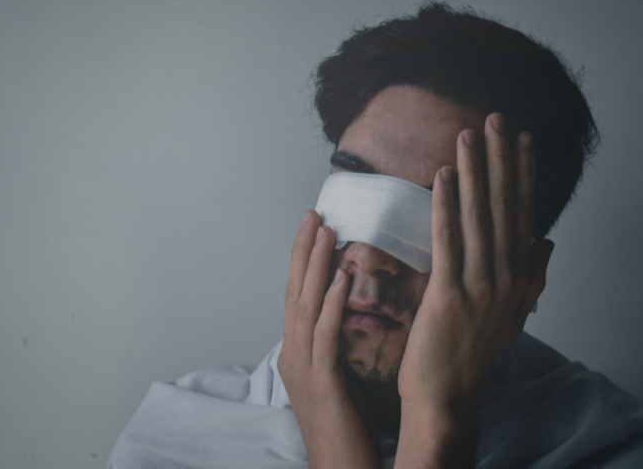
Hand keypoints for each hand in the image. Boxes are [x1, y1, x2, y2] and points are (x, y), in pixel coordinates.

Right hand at [278, 211, 379, 468]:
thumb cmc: (348, 428)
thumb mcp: (339, 379)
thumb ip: (337, 346)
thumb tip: (350, 314)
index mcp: (296, 352)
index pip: (298, 295)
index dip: (304, 259)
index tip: (315, 225)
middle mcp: (292, 355)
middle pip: (295, 292)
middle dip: (303, 250)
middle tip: (313, 213)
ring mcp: (303, 368)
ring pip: (306, 306)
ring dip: (316, 266)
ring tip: (326, 231)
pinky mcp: (321, 382)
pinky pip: (325, 335)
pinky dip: (331, 304)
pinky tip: (340, 278)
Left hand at [394, 114, 553, 467]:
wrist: (448, 390)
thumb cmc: (474, 351)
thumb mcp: (514, 312)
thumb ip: (533, 274)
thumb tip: (548, 239)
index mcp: (519, 274)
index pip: (523, 212)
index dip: (523, 173)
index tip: (521, 138)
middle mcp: (506, 274)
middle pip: (504, 206)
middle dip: (500, 159)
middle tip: (495, 118)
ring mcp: (480, 284)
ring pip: (479, 216)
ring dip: (474, 171)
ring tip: (469, 134)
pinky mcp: (450, 293)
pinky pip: (449, 239)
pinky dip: (447, 204)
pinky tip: (443, 175)